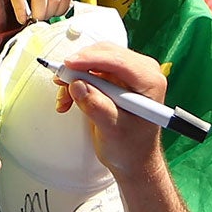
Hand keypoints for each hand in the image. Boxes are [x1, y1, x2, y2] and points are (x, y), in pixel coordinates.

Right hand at [54, 42, 167, 180]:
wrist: (133, 158)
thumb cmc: (131, 147)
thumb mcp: (113, 130)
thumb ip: (97, 107)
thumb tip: (78, 85)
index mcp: (150, 81)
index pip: (118, 60)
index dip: (91, 59)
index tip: (68, 65)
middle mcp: (142, 71)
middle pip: (105, 54)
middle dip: (79, 67)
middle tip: (61, 81)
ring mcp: (128, 73)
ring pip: (95, 59)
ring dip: (75, 75)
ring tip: (64, 99)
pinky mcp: (116, 77)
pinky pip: (91, 69)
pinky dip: (77, 80)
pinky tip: (69, 98)